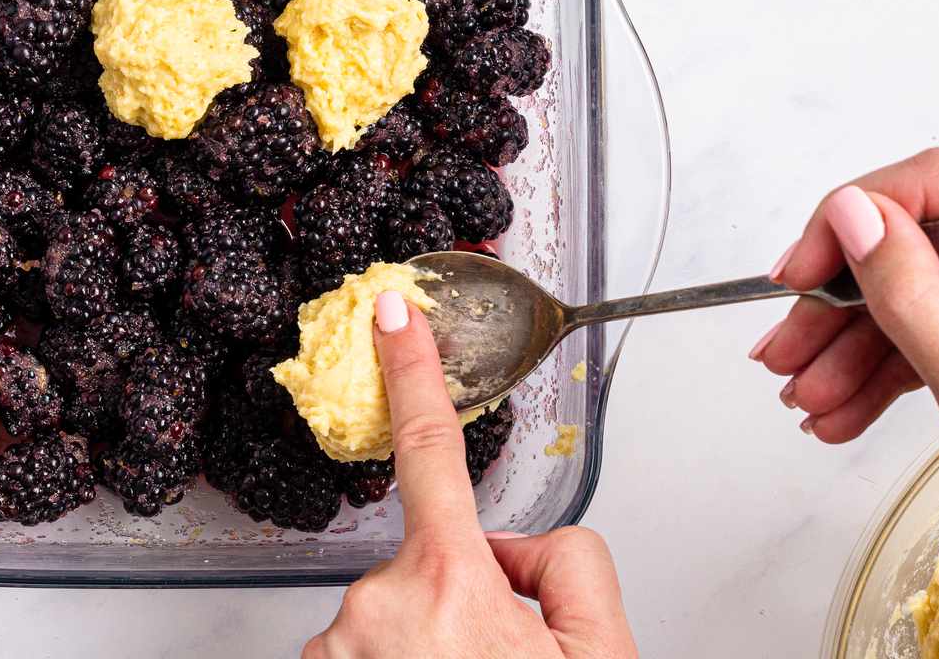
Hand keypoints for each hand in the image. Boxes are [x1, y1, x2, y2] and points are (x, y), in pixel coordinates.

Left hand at [304, 293, 636, 658]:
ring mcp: (339, 645)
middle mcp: (379, 604)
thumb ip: (571, 562)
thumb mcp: (599, 650)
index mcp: (449, 580)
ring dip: (428, 635)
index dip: (408, 370)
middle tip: (499, 653)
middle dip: (463, 587)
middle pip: (427, 555)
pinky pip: (362, 644)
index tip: (390, 314)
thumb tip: (510, 545)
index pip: (428, 446)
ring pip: (394, 605)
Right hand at [751, 147, 938, 441]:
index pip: (921, 183)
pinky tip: (840, 410)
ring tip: (808, 398)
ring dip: (843, 354)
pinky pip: (924, 337)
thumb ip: (908, 286)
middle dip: (833, 313)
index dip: (844, 222)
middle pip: (901, 251)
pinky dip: (877, 375)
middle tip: (786, 351)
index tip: (797, 275)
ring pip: (905, 302)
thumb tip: (850, 214)